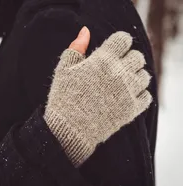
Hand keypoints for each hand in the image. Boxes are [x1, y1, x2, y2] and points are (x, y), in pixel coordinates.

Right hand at [44, 27, 151, 165]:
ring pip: (144, 75)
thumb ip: (76, 48)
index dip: (119, 43)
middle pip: (138, 56)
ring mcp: (128, 92)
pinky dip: (139, 94)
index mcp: (102, 61)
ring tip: (122, 83)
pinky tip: (126, 97)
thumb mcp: (64, 70)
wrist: (69, 130)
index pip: (124, 39)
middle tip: (117, 68)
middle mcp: (119, 73)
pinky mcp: (132, 109)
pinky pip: (146, 96)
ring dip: (135, 76)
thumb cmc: (63, 99)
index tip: (114, 50)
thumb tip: (85, 31)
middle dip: (128, 59)